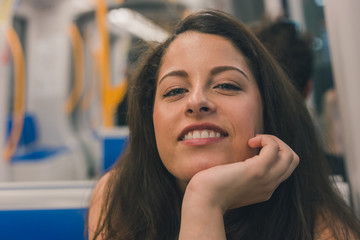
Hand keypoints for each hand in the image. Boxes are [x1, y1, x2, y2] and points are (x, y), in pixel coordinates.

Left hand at [184, 134, 299, 212]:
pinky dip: (266, 139)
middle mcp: (270, 186)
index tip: (254, 148)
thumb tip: (241, 159)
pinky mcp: (257, 171)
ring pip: (289, 155)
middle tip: (257, 141)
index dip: (275, 153)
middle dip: (279, 144)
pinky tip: (249, 142)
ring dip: (274, 140)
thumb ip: (242, 174)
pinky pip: (274, 148)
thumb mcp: (232, 181)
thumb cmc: (211, 189)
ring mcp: (266, 179)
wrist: (203, 199)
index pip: (285, 168)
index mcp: (265, 189)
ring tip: (254, 141)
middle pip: (292, 160)